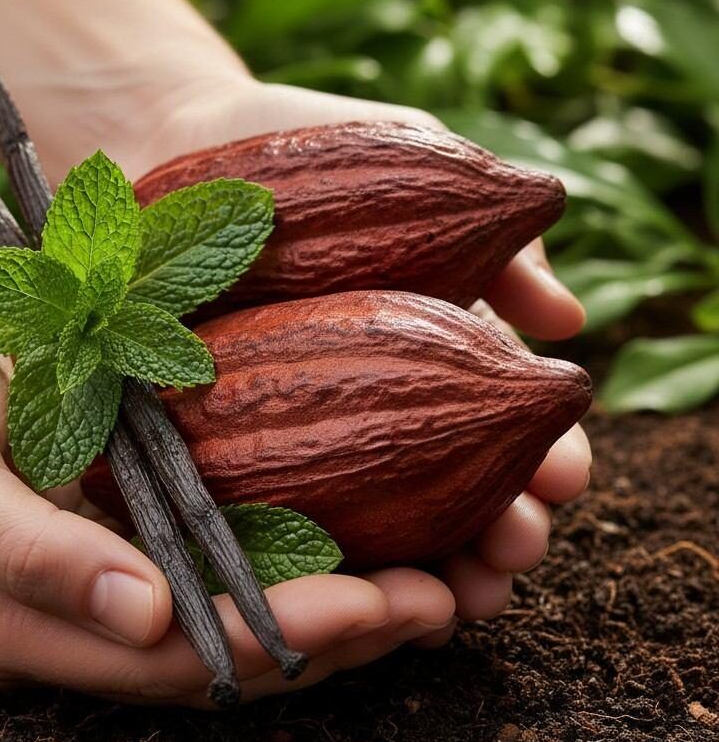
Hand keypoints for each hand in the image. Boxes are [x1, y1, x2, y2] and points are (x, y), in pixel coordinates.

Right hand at [0, 282, 465, 706]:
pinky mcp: (116, 522)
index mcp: (14, 630)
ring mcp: (95, 576)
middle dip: (330, 636)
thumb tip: (141, 620)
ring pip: (228, 614)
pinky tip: (361, 528)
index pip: (168, 663)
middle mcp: (70, 620)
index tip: (376, 607)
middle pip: (217, 656)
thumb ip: (25, 551)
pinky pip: (216, 554)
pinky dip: (292, 552)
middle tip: (438, 599)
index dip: (275, 639)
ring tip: (431, 580)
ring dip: (329, 605)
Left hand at [107, 75, 591, 649]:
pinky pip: (252, 513)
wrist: (173, 138)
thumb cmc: (307, 148)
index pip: (500, 423)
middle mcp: (363, 403)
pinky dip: (296, 558)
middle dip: (489, 534)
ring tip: (449, 603)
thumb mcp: (417, 163)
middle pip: (443, 493)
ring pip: (359, 524)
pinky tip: (333, 593)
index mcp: (425, 351)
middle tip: (514, 558)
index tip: (563, 480)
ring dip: (411, 570)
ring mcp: (283, 430)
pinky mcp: (205, 440)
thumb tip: (568, 316)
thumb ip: (493, 235)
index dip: (540, 459)